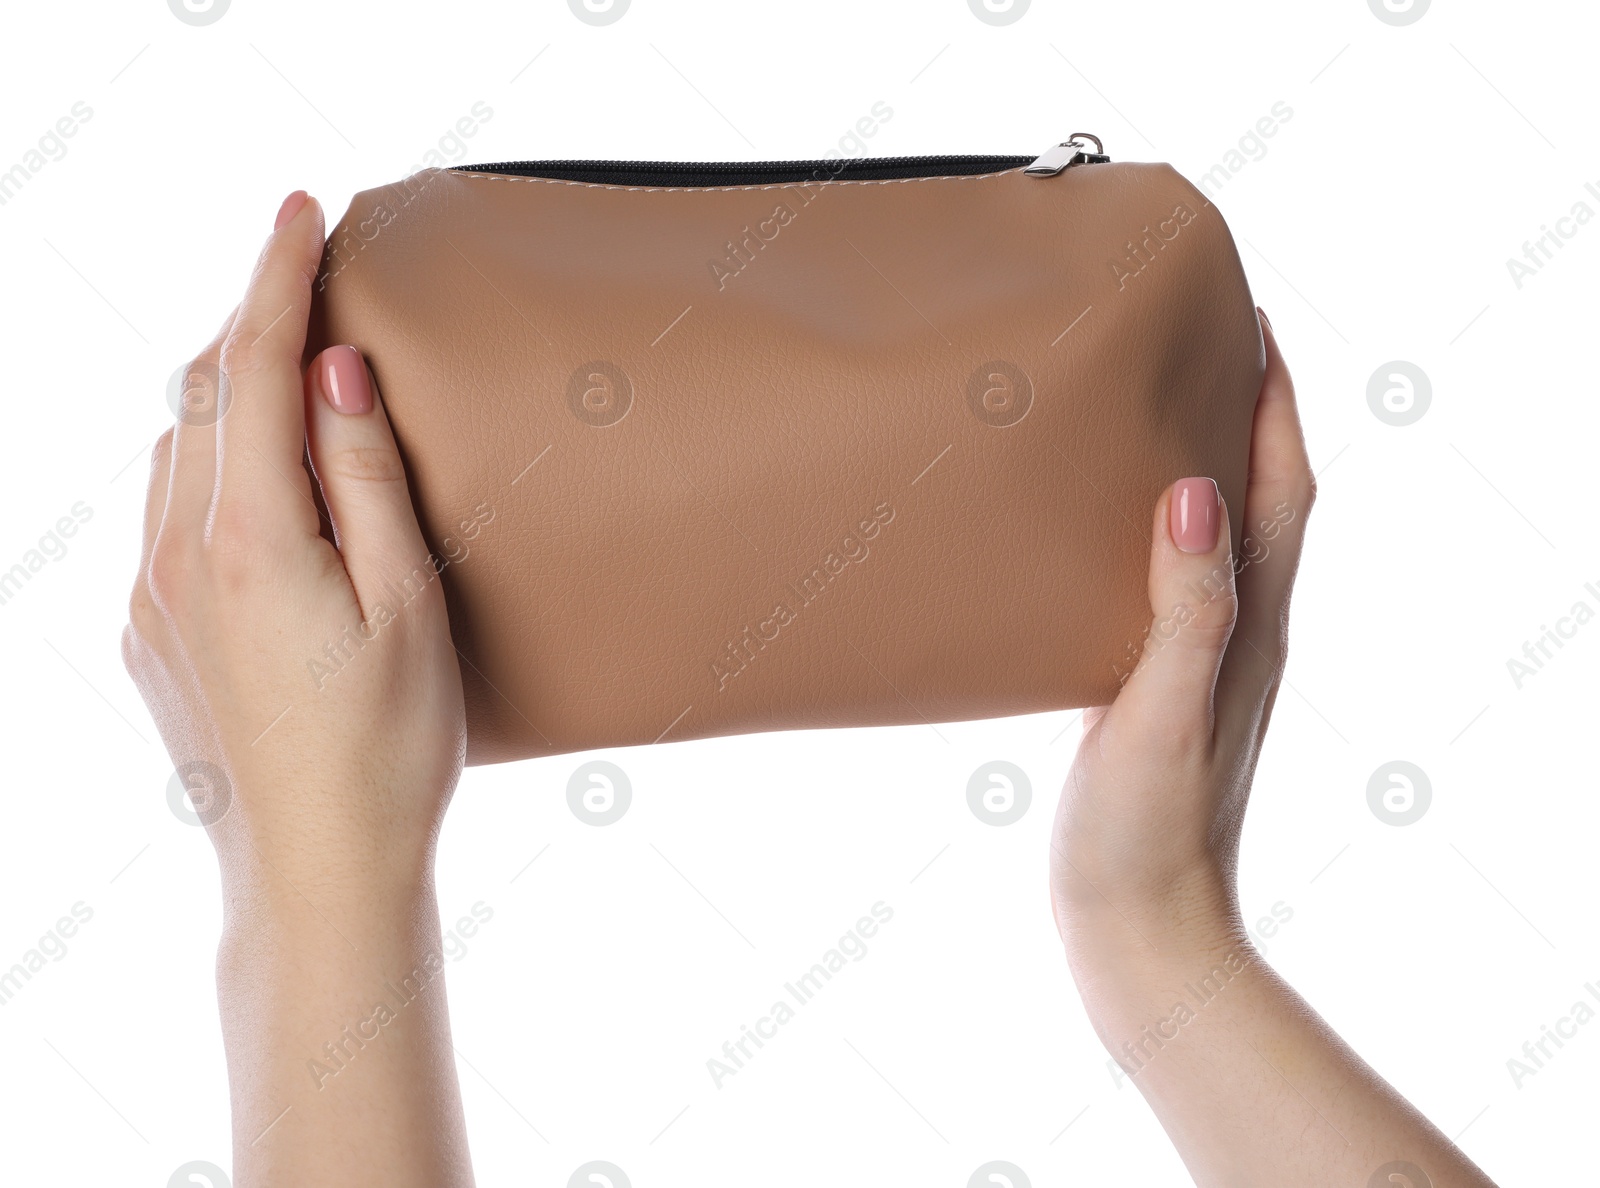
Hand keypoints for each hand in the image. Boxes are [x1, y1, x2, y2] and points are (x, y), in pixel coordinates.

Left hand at [124, 190, 464, 899]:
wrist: (314, 876)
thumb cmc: (386, 752)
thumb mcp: (405, 604)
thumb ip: (363, 478)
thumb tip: (329, 369)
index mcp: (249, 536)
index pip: (251, 364)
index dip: (276, 274)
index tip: (300, 207)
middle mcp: (176, 554)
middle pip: (200, 392)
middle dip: (248, 319)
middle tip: (308, 277)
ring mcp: (151, 599)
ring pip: (174, 450)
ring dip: (226, 392)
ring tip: (288, 374)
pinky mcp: (150, 637)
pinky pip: (165, 513)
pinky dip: (208, 464)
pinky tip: (257, 484)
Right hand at [1050, 310, 1311, 954]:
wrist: (1138, 929)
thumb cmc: (1148, 832)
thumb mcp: (1163, 713)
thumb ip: (1188, 610)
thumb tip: (1196, 491)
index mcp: (1253, 629)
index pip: (1285, 489)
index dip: (1276, 402)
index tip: (1253, 322)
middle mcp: (1243, 635)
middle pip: (1265, 499)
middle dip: (1248, 413)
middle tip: (1203, 344)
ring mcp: (1204, 664)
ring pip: (1221, 538)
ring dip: (1206, 465)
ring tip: (1155, 410)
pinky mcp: (1158, 688)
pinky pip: (1174, 583)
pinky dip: (1160, 532)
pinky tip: (1107, 529)